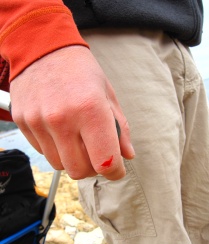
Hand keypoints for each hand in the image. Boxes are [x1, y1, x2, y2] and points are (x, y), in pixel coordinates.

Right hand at [10, 46, 134, 179]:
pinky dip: (56, 149)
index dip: (115, 172)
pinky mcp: (23, 123)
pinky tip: (60, 132)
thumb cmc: (81, 71)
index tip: (117, 169)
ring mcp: (39, 122)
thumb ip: (120, 128)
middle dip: (93, 168)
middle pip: (80, 170)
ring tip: (77, 140)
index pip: (105, 162)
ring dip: (73, 159)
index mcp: (90, 110)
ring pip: (60, 165)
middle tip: (98, 155)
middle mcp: (62, 119)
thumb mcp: (108, 94)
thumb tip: (126, 155)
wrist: (43, 49)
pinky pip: (43, 152)